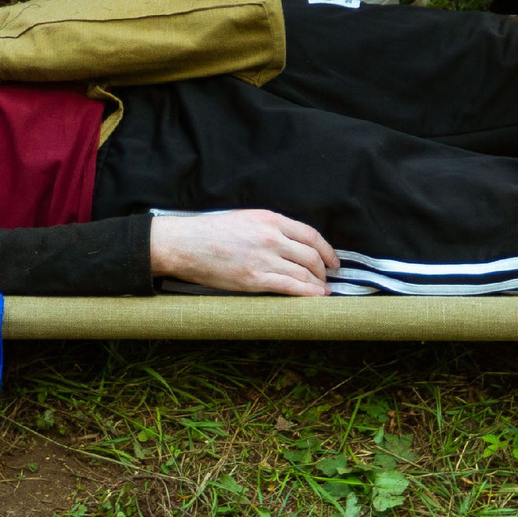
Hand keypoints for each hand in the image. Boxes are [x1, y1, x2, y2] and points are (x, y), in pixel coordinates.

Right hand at [148, 209, 338, 295]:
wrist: (184, 244)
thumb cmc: (210, 232)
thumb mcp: (244, 218)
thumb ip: (269, 227)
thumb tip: (290, 243)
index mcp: (269, 219)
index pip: (310, 234)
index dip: (327, 249)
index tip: (333, 260)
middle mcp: (271, 237)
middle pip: (311, 255)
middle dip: (324, 270)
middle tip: (327, 278)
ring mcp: (264, 259)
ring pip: (304, 273)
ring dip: (318, 284)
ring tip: (323, 291)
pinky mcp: (255, 279)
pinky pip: (290, 287)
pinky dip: (308, 294)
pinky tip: (315, 298)